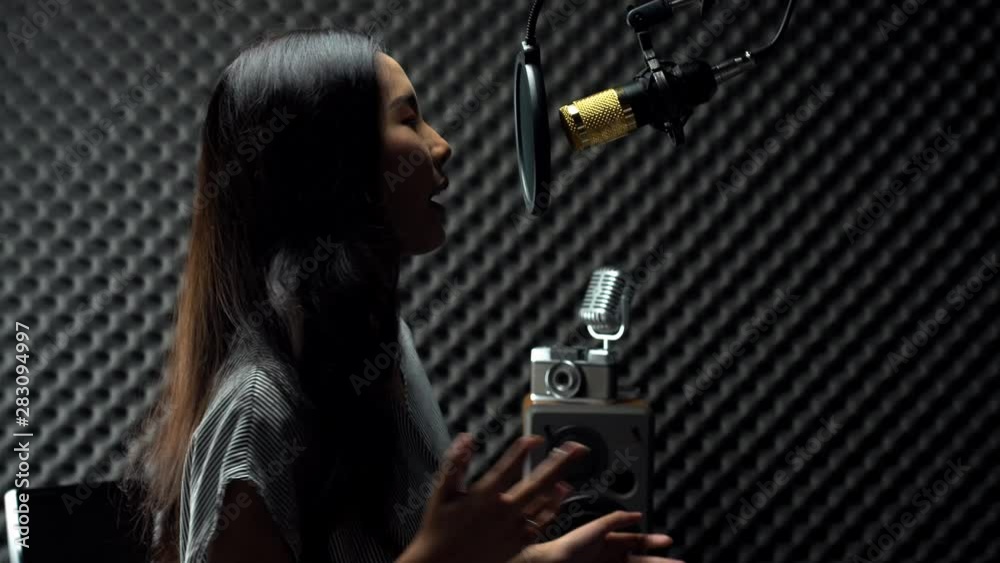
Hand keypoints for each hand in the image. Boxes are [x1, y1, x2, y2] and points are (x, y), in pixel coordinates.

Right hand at [404, 433, 589, 562]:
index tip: (536, 438)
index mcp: (484, 496)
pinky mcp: (518, 542)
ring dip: (560, 481)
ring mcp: (514, 528)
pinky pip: (542, 522)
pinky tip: (561, 494)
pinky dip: (554, 506)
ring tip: (574, 468)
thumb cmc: (439, 530)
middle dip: (560, 462)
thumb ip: (455, 464)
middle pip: (538, 481)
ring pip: (545, 502)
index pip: (509, 466)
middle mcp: (504, 511)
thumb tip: (465, 440)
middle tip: (577, 448)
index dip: (524, 449)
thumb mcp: (441, 493)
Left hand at [524, 511, 682, 562]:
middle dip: (661, 561)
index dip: (653, 542)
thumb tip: (637, 514)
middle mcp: (611, 557)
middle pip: (642, 560)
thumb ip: (616, 520)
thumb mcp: (596, 528)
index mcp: (609, 543)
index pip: (637, 542)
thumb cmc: (570, 546)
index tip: (669, 541)